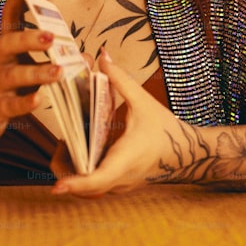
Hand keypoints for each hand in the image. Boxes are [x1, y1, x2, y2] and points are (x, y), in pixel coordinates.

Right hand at [0, 0, 61, 147]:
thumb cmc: (6, 89)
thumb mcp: (26, 69)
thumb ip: (52, 61)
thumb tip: (86, 55)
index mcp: (6, 48)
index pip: (10, 15)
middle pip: (8, 43)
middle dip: (28, 37)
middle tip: (51, 35)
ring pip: (13, 75)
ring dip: (36, 72)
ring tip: (57, 71)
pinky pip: (10, 105)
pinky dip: (25, 102)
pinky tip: (39, 99)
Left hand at [51, 48, 182, 196]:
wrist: (188, 154)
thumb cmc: (165, 129)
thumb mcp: (143, 102)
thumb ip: (120, 79)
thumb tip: (103, 55)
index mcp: (126, 159)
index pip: (98, 179)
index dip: (76, 184)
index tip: (57, 186)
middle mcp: (121, 178)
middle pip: (84, 188)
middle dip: (64, 170)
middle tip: (57, 147)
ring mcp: (120, 186)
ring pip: (88, 190)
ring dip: (71, 172)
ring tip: (64, 146)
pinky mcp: (119, 185)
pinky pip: (95, 185)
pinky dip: (82, 173)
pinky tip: (78, 150)